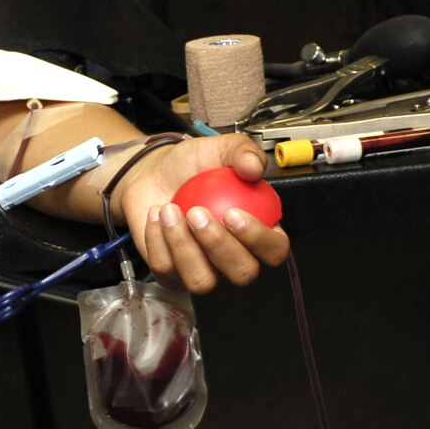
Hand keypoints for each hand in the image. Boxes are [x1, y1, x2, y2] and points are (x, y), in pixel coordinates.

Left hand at [111, 133, 289, 292]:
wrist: (154, 173)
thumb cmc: (193, 166)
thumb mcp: (221, 148)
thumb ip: (244, 152)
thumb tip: (254, 168)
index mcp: (257, 231)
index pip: (274, 250)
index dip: (259, 239)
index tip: (233, 213)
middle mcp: (234, 257)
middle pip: (242, 273)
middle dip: (219, 245)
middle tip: (197, 213)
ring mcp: (204, 270)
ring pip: (203, 281)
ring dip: (183, 246)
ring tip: (171, 211)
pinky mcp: (172, 274)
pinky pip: (167, 270)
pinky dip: (158, 240)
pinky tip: (157, 215)